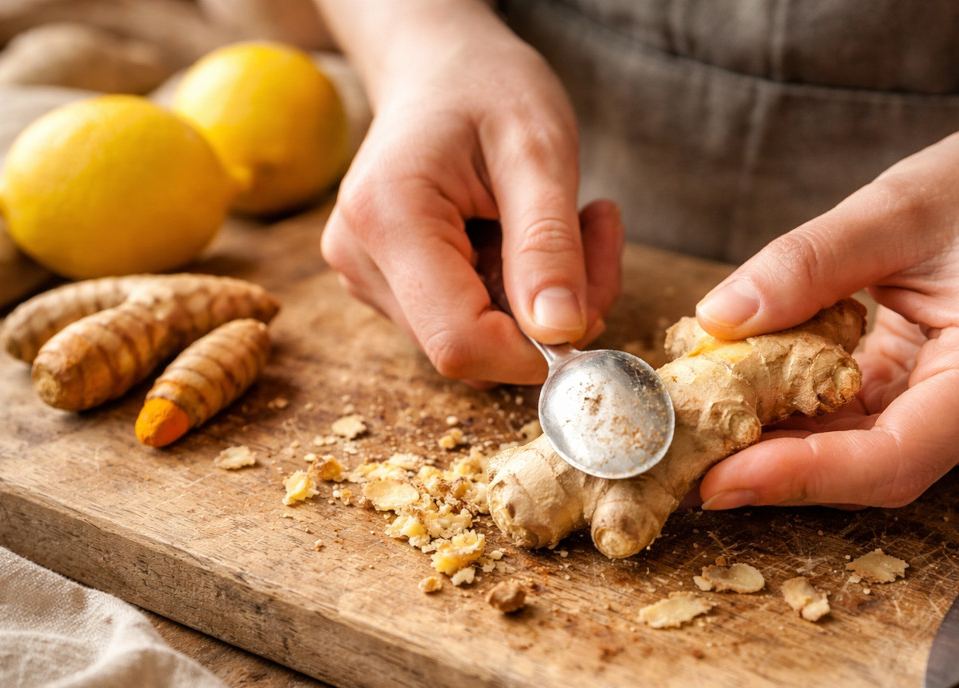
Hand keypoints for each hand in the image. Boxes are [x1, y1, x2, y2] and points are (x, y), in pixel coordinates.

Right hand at [317, 0, 623, 385]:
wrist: (441, 65)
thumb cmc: (487, 87)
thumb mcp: (538, 148)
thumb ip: (548, 243)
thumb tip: (561, 333)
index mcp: (387, 218)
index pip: (460, 342)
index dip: (534, 350)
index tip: (593, 302)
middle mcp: (362, 259)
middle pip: (471, 348)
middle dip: (550, 318)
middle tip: (595, 236)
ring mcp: (369, 276)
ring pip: (477, 344)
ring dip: (541, 305)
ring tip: (570, 223)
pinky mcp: (390, 285)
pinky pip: (470, 324)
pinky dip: (520, 296)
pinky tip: (532, 237)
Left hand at [693, 91, 958, 509]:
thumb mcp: (893, 207)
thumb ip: (807, 261)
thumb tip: (720, 316)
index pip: (898, 456)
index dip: (805, 477)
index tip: (721, 478)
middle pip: (872, 474)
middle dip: (776, 474)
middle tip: (684, 464)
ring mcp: (958, 421)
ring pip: (857, 463)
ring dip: (777, 454)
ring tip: (696, 437)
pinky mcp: (926, 412)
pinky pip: (855, 433)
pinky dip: (796, 426)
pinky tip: (738, 409)